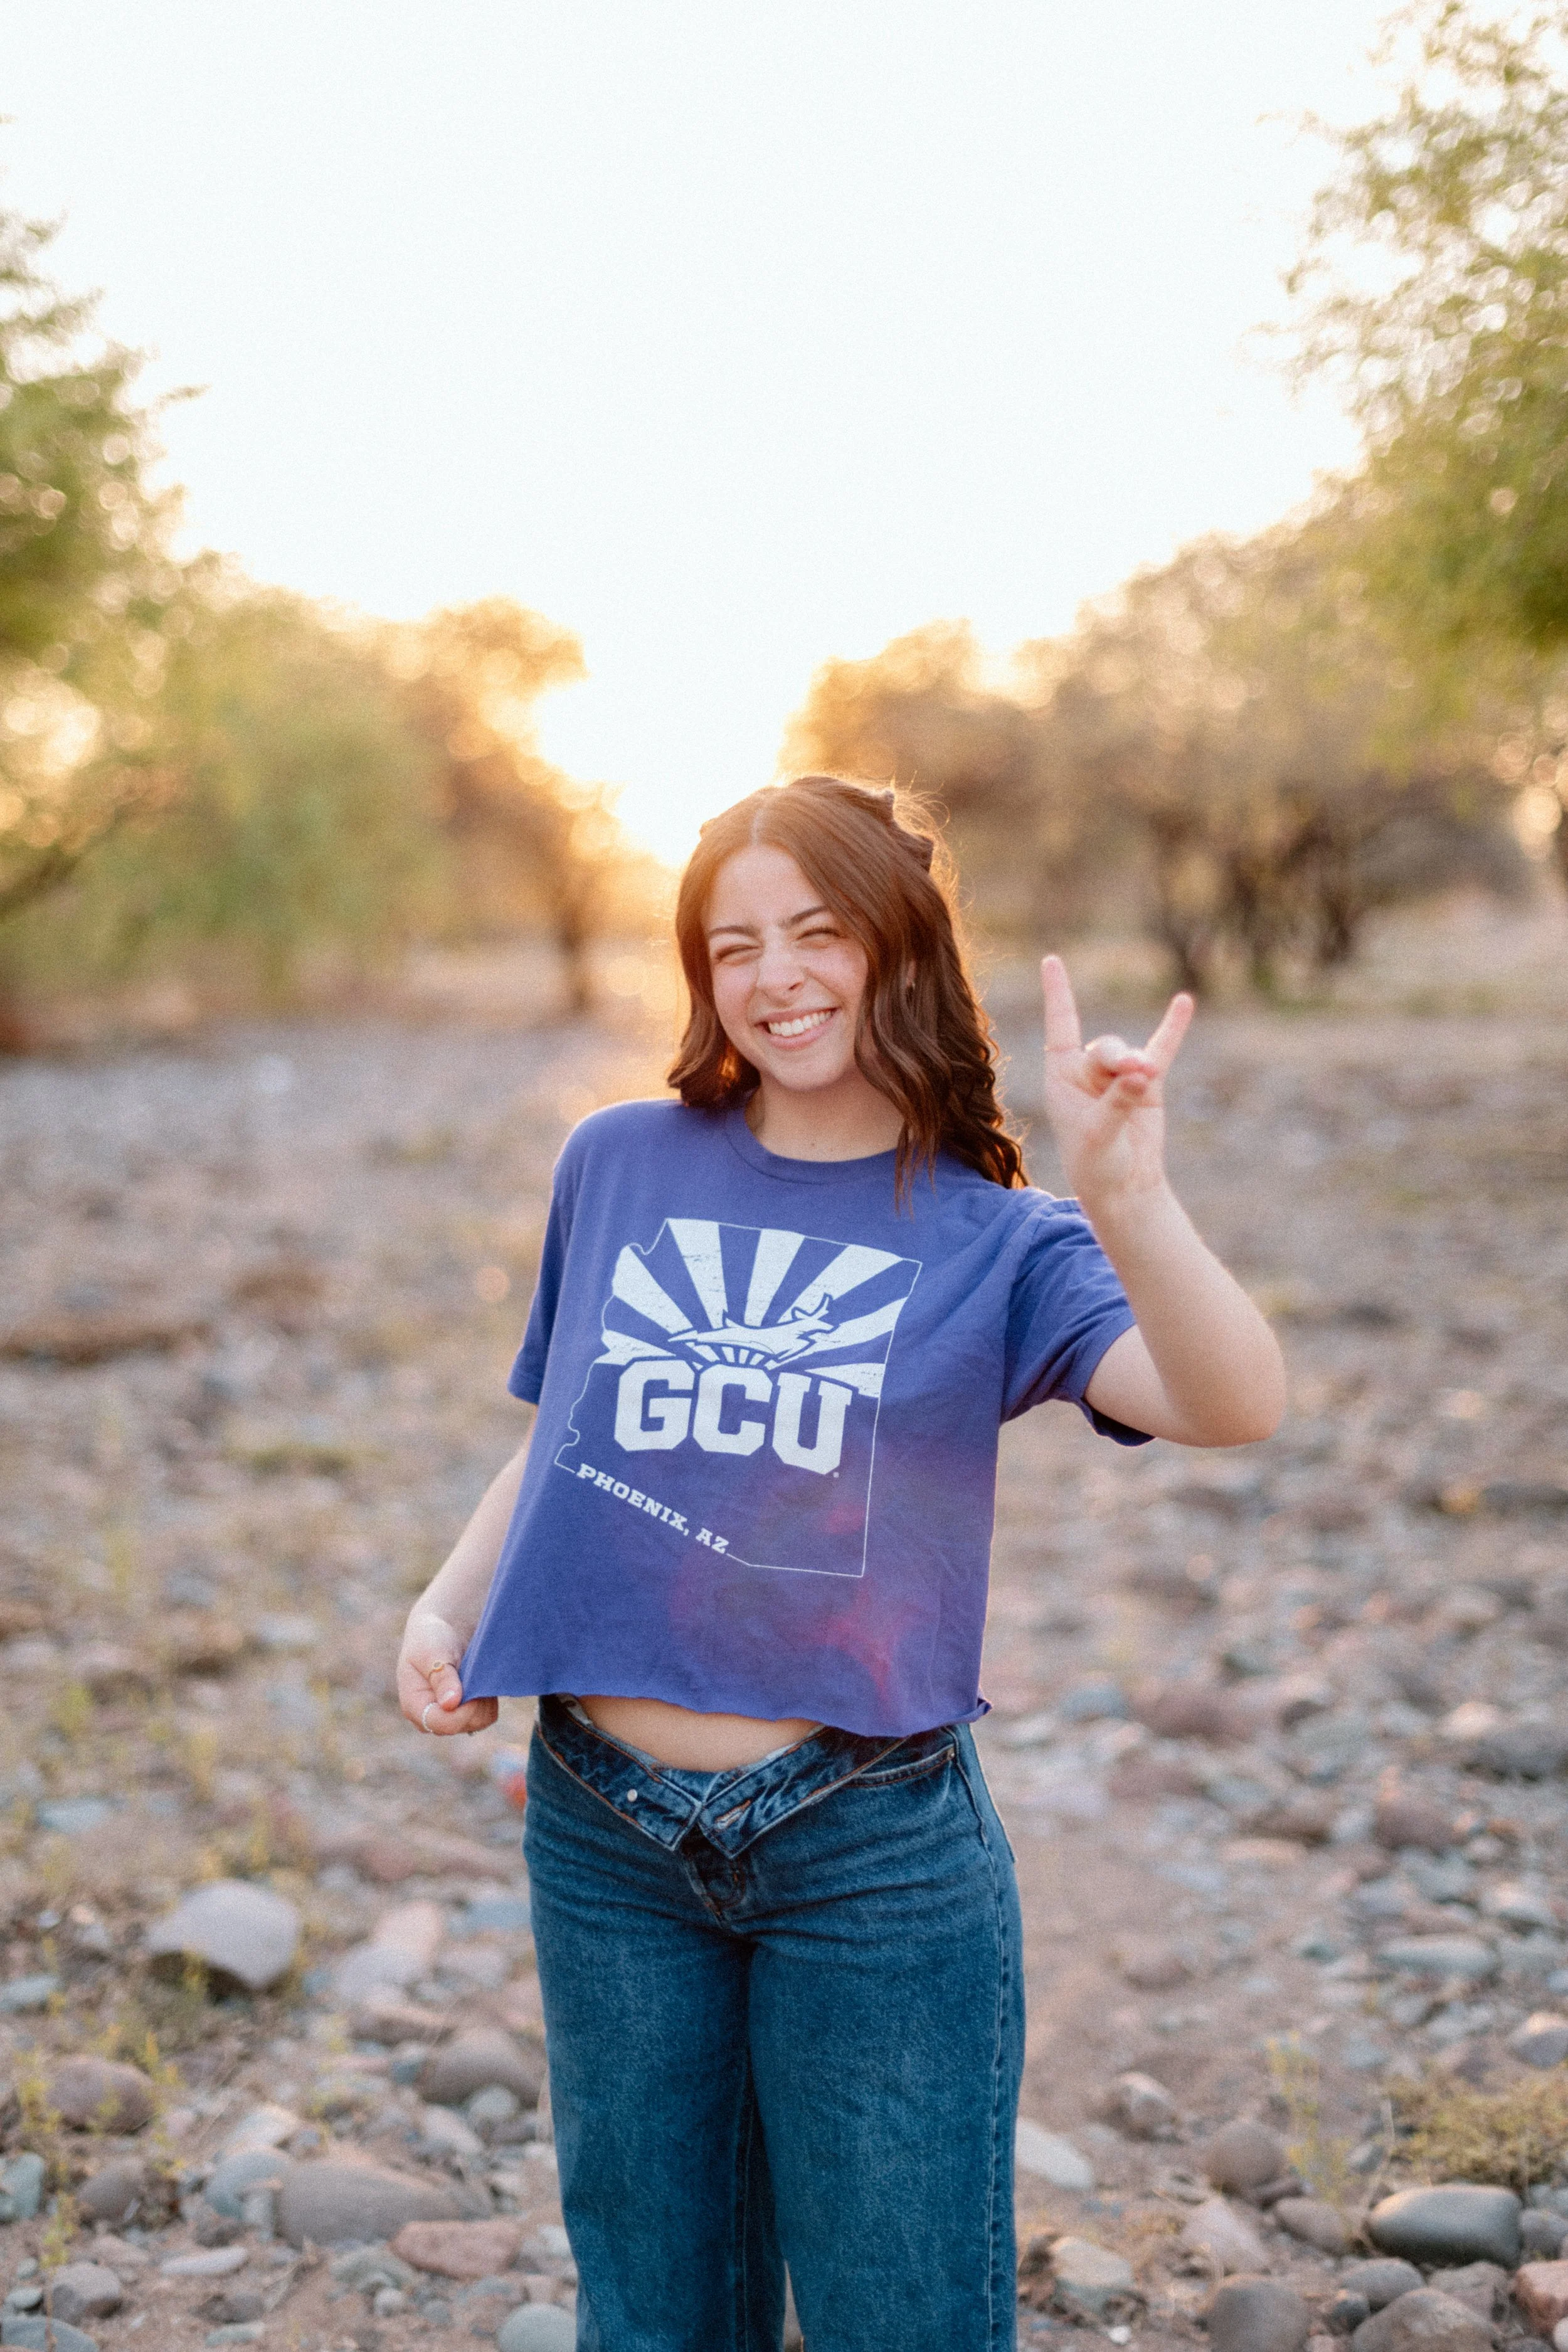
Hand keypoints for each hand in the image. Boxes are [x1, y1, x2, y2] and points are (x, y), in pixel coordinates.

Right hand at [397, 1612, 497, 1737]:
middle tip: (474, 1672)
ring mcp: (447, 1718)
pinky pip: (486, 1716)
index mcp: (413, 1705)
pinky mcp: (464, 1714)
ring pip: (477, 1722)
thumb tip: (450, 1704)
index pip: (441, 1723)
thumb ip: (441, 1677)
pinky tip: (480, 1681)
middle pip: (461, 1725)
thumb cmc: (431, 1637)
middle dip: (473, 1702)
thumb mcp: (432, 1651)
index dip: (461, 1712)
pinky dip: (488, 1700)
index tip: (474, 1689)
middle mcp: (429, 1718)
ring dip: (483, 1700)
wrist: (443, 1628)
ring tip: (476, 1675)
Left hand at [1041, 955, 1192, 1214]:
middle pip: (1104, 1047)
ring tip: (1145, 1081)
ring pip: (1130, 1053)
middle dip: (1118, 1059)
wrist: (1123, 1187)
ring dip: (1138, 1065)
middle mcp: (1087, 1071)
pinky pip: (1161, 1049)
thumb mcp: (1099, 1135)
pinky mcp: (1148, 1084)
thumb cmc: (1096, 1164)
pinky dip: (1171, 1029)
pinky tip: (1183, 1003)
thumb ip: (1118, 1102)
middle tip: (1135, 1074)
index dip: (1058, 995)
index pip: (1060, 1028)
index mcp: (1061, 1078)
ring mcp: (1119, 1075)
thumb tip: (1142, 1073)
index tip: (1051, 961)